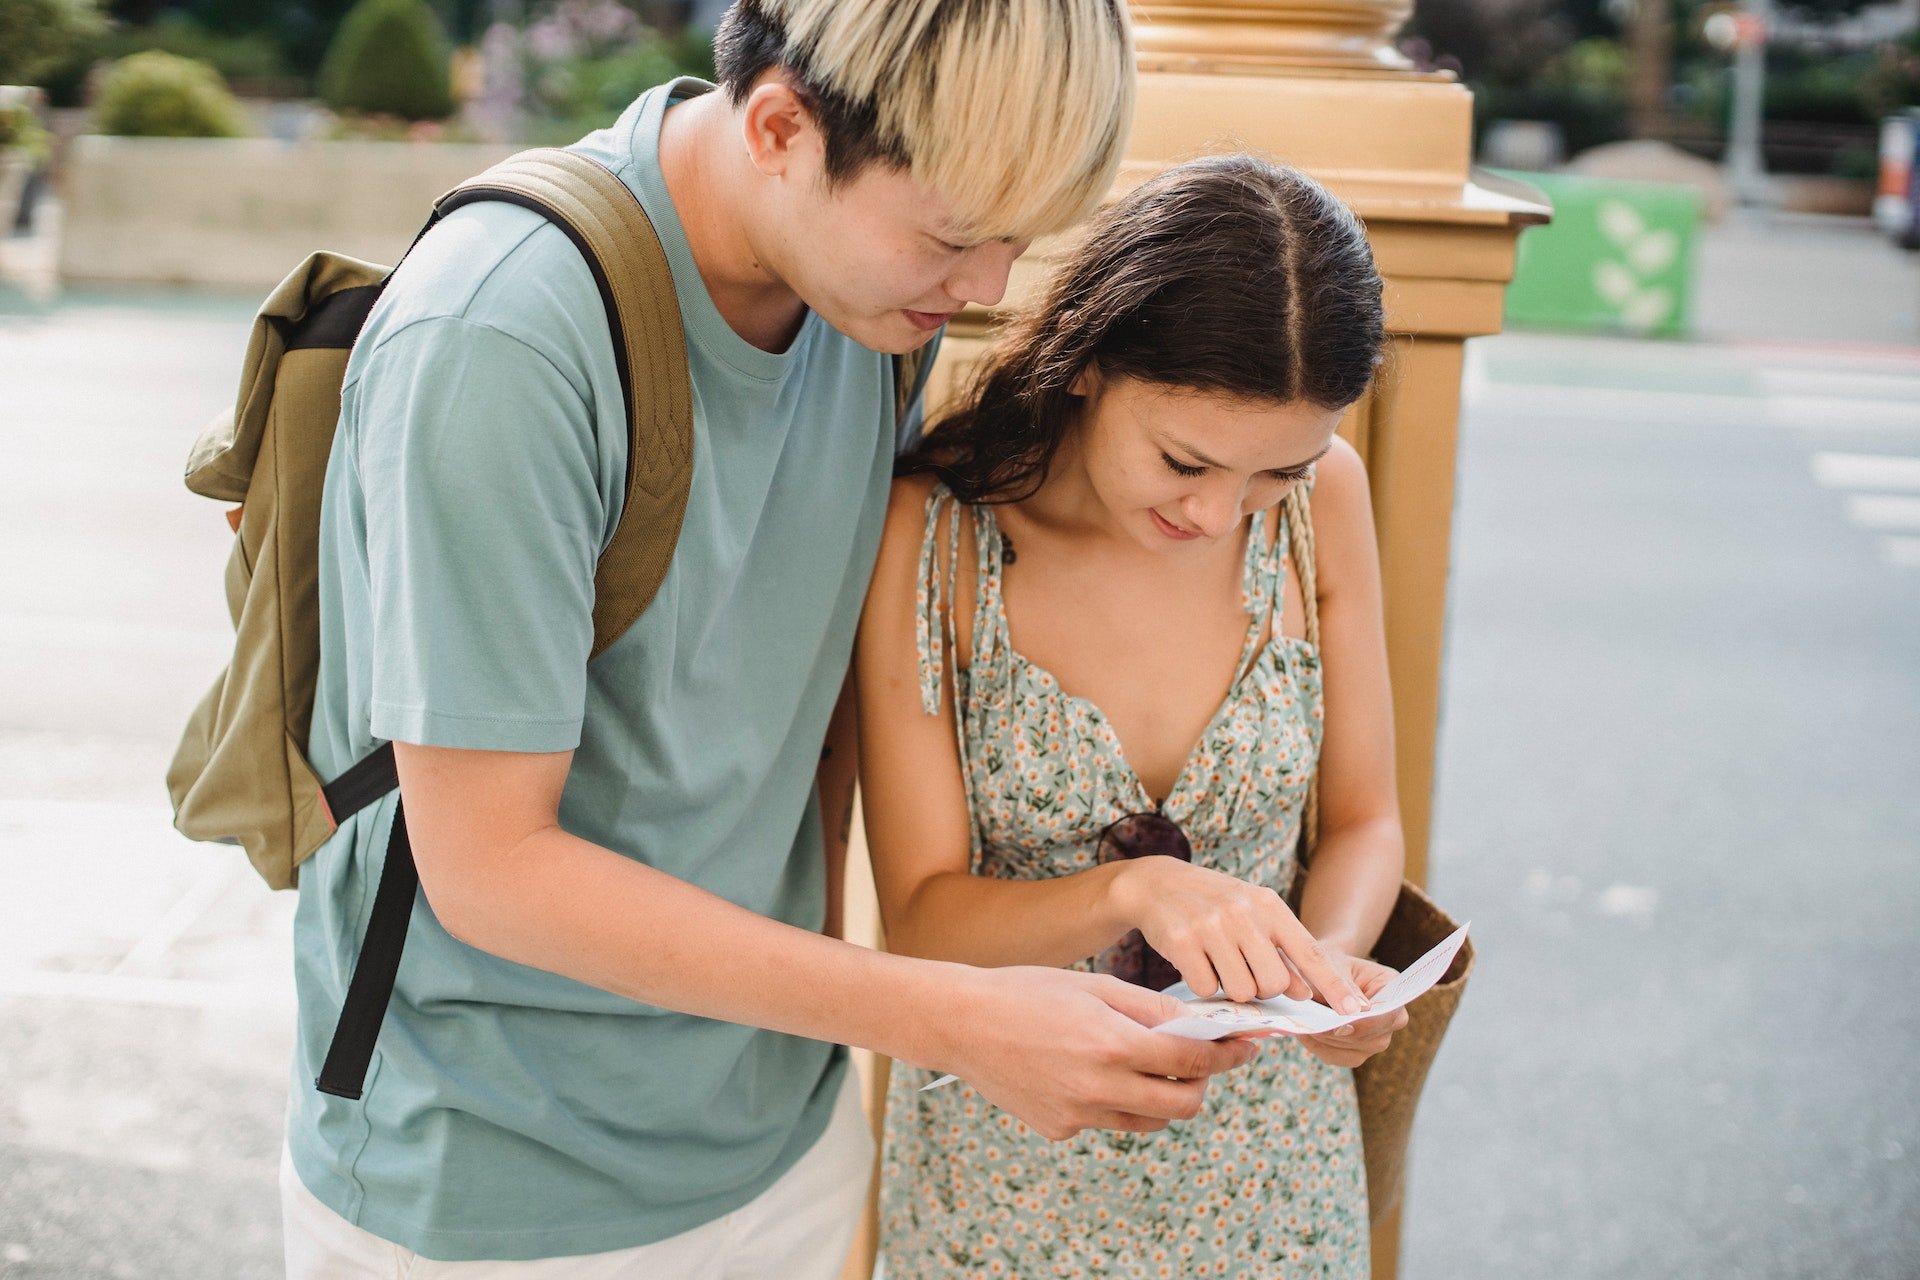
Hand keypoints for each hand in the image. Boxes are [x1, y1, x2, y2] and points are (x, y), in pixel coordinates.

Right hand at [932, 965, 1261, 1140]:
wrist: (962, 1023)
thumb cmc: (1028, 992)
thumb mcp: (1095, 988)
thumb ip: (1151, 1009)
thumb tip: (1201, 1023)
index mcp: (1114, 1044)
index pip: (1194, 1059)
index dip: (1230, 1053)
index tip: (1249, 1046)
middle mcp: (1101, 1088)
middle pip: (1183, 1105)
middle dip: (1204, 1084)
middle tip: (1204, 1061)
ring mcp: (1079, 1115)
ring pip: (1148, 1121)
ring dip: (1161, 1097)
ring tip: (1145, 1064)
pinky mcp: (1059, 1129)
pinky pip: (1106, 1122)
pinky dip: (1114, 1102)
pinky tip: (1088, 1071)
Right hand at [1111, 857, 1370, 1011]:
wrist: (1157, 884)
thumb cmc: (1214, 905)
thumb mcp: (1254, 916)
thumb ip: (1282, 952)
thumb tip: (1305, 993)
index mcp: (1270, 906)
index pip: (1311, 954)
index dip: (1334, 987)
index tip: (1357, 1012)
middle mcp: (1244, 913)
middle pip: (1274, 984)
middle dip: (1263, 990)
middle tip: (1244, 971)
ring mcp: (1212, 926)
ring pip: (1241, 991)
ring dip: (1231, 989)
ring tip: (1218, 963)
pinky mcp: (1182, 941)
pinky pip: (1206, 989)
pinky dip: (1203, 985)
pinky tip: (1196, 962)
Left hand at [1296, 953, 1407, 1068]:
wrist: (1321, 971)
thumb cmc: (1329, 964)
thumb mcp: (1332, 965)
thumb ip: (1342, 986)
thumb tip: (1355, 1012)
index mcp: (1392, 990)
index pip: (1387, 1014)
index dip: (1364, 1023)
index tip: (1338, 1025)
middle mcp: (1392, 1020)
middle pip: (1369, 1039)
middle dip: (1337, 1033)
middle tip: (1308, 1024)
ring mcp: (1376, 1040)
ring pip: (1351, 1051)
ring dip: (1324, 1039)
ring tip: (1300, 1024)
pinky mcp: (1356, 1053)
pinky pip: (1335, 1057)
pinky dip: (1316, 1046)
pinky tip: (1303, 1032)